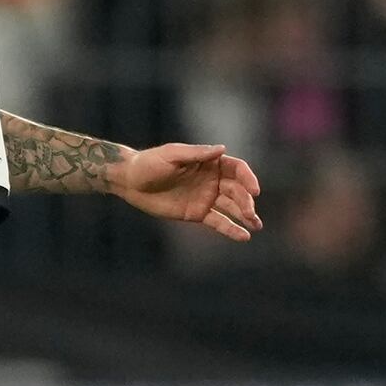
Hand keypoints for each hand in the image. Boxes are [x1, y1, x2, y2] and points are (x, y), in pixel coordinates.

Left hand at [111, 143, 261, 241]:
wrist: (130, 182)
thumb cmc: (149, 163)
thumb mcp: (171, 155)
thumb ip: (196, 154)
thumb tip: (222, 149)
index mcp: (209, 162)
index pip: (237, 169)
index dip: (248, 179)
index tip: (255, 191)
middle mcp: (212, 180)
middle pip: (237, 190)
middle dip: (246, 202)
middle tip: (250, 213)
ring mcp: (206, 197)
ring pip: (232, 207)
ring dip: (246, 216)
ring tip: (256, 226)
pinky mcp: (197, 213)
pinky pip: (218, 222)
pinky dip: (231, 229)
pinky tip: (244, 237)